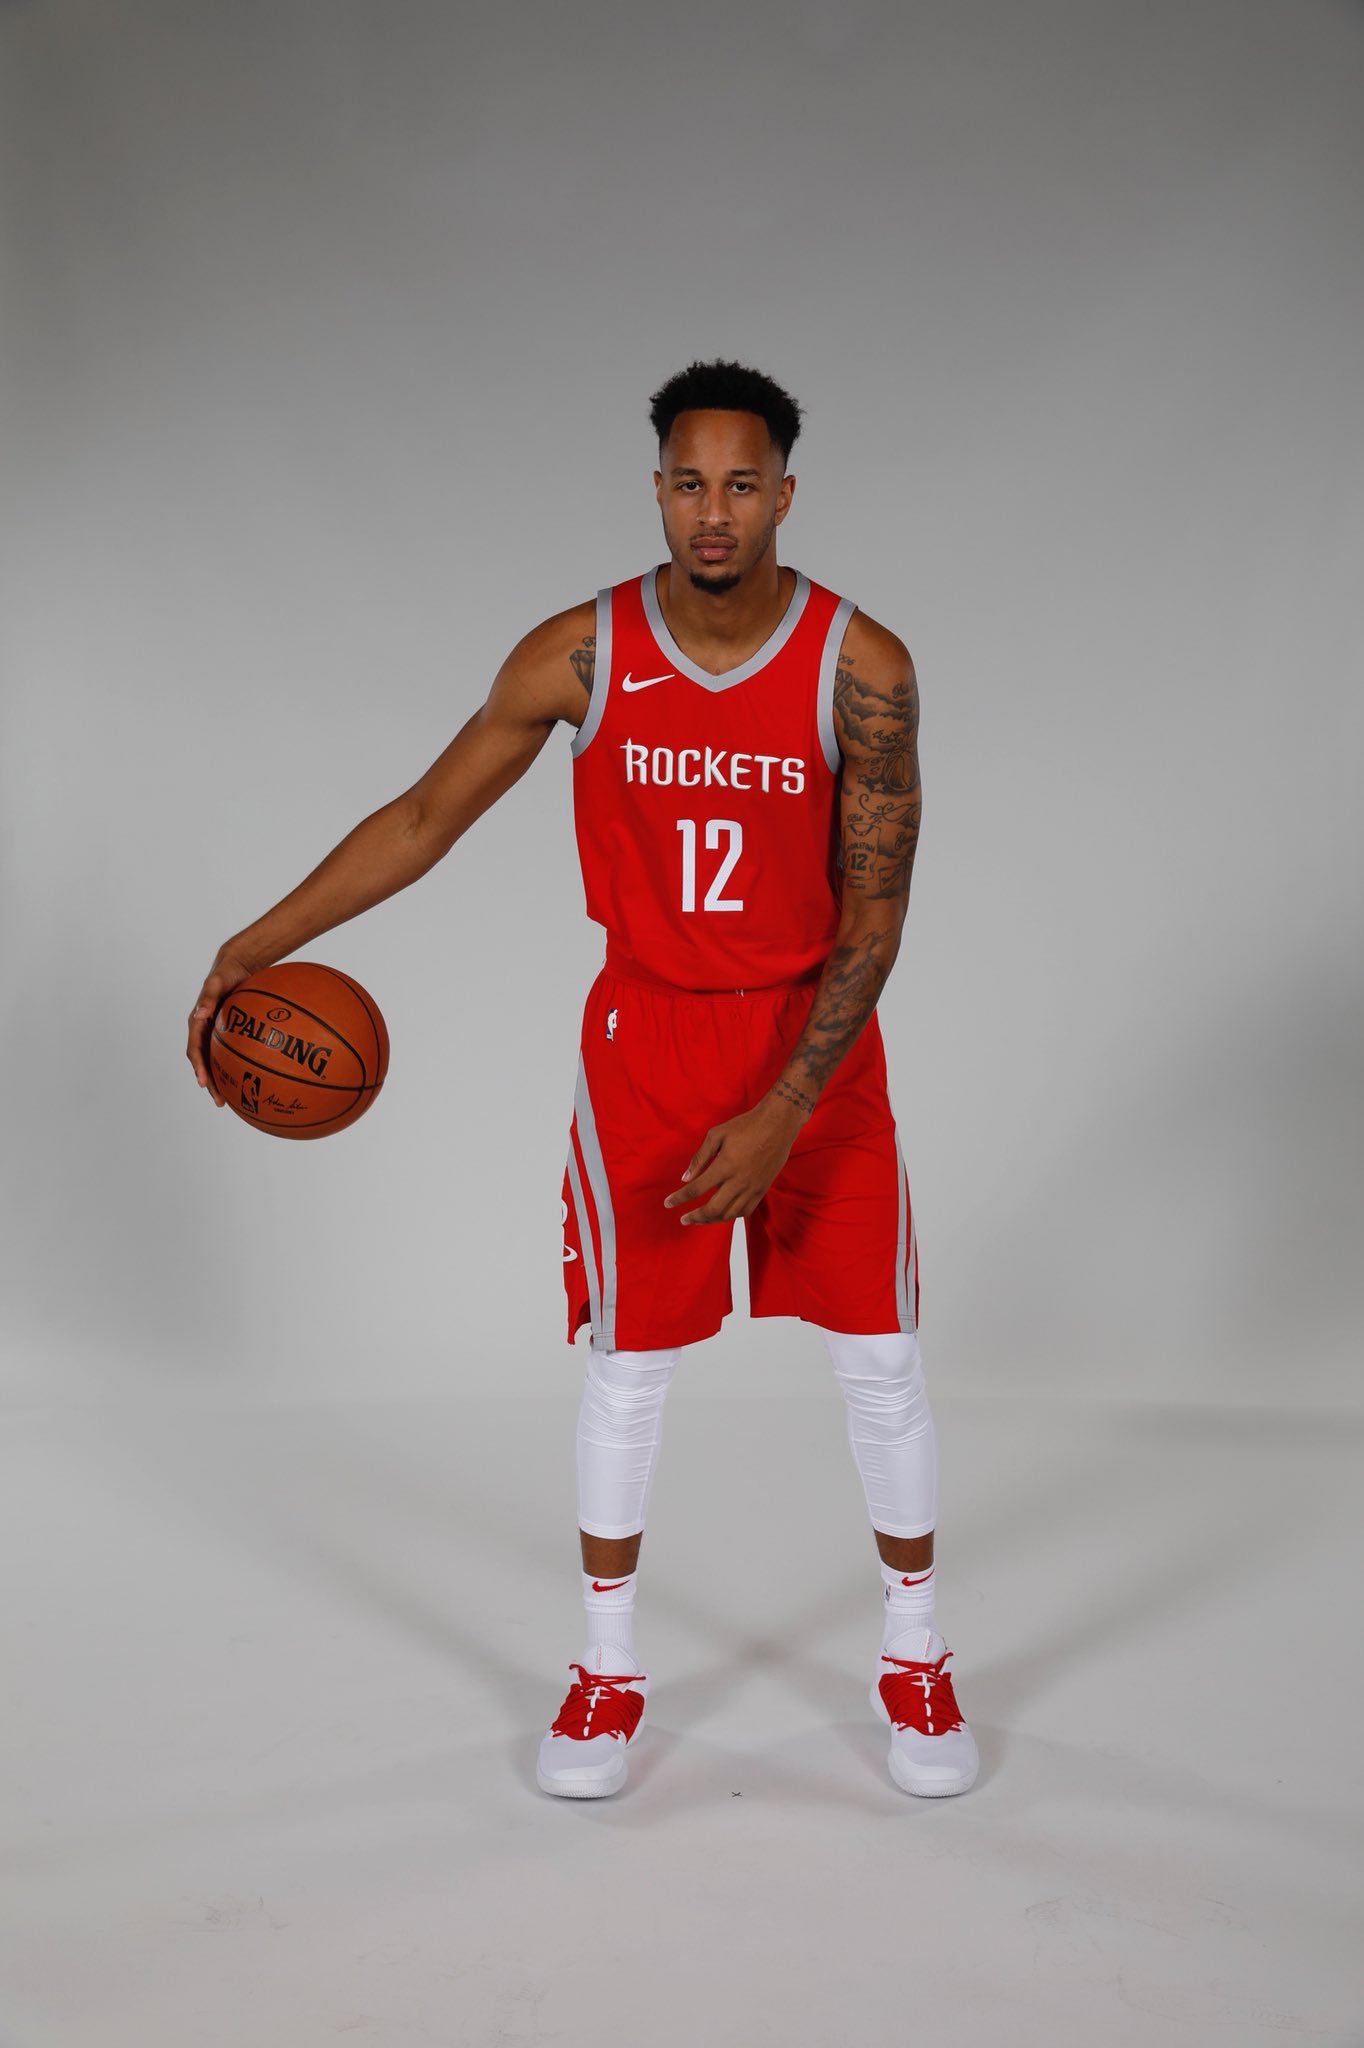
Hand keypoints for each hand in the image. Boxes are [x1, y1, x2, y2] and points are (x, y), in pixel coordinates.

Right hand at [186, 948, 254, 1105]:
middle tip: (219, 1102)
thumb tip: (198, 1014)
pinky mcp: (228, 1032)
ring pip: (216, 1061)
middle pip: (204, 1062)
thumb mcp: (216, 982)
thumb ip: (207, 997)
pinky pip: (231, 1052)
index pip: (194, 1049)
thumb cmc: (225, 972)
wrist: (237, 966)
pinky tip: (248, 1078)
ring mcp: (216, 1033)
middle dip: (210, 1083)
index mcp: (197, 1022)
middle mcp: (204, 1030)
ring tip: (230, 1100)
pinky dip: (235, 1066)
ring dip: (220, 1080)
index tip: (204, 1082)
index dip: (198, 1067)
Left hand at [664, 1096, 806, 1225]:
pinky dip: (731, 1215)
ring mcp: (752, 1188)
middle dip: (695, 1217)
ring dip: (711, 1220)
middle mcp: (738, 1181)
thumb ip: (700, 1157)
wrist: (777, 1125)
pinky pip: (745, 1211)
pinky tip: (722, 1213)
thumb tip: (685, 1177)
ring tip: (700, 1219)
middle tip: (683, 1219)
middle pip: (712, 1209)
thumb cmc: (745, 1126)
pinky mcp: (762, 1189)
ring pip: (729, 1214)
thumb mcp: (716, 1134)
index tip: (668, 1203)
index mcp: (724, 1166)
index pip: (696, 1189)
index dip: (679, 1199)